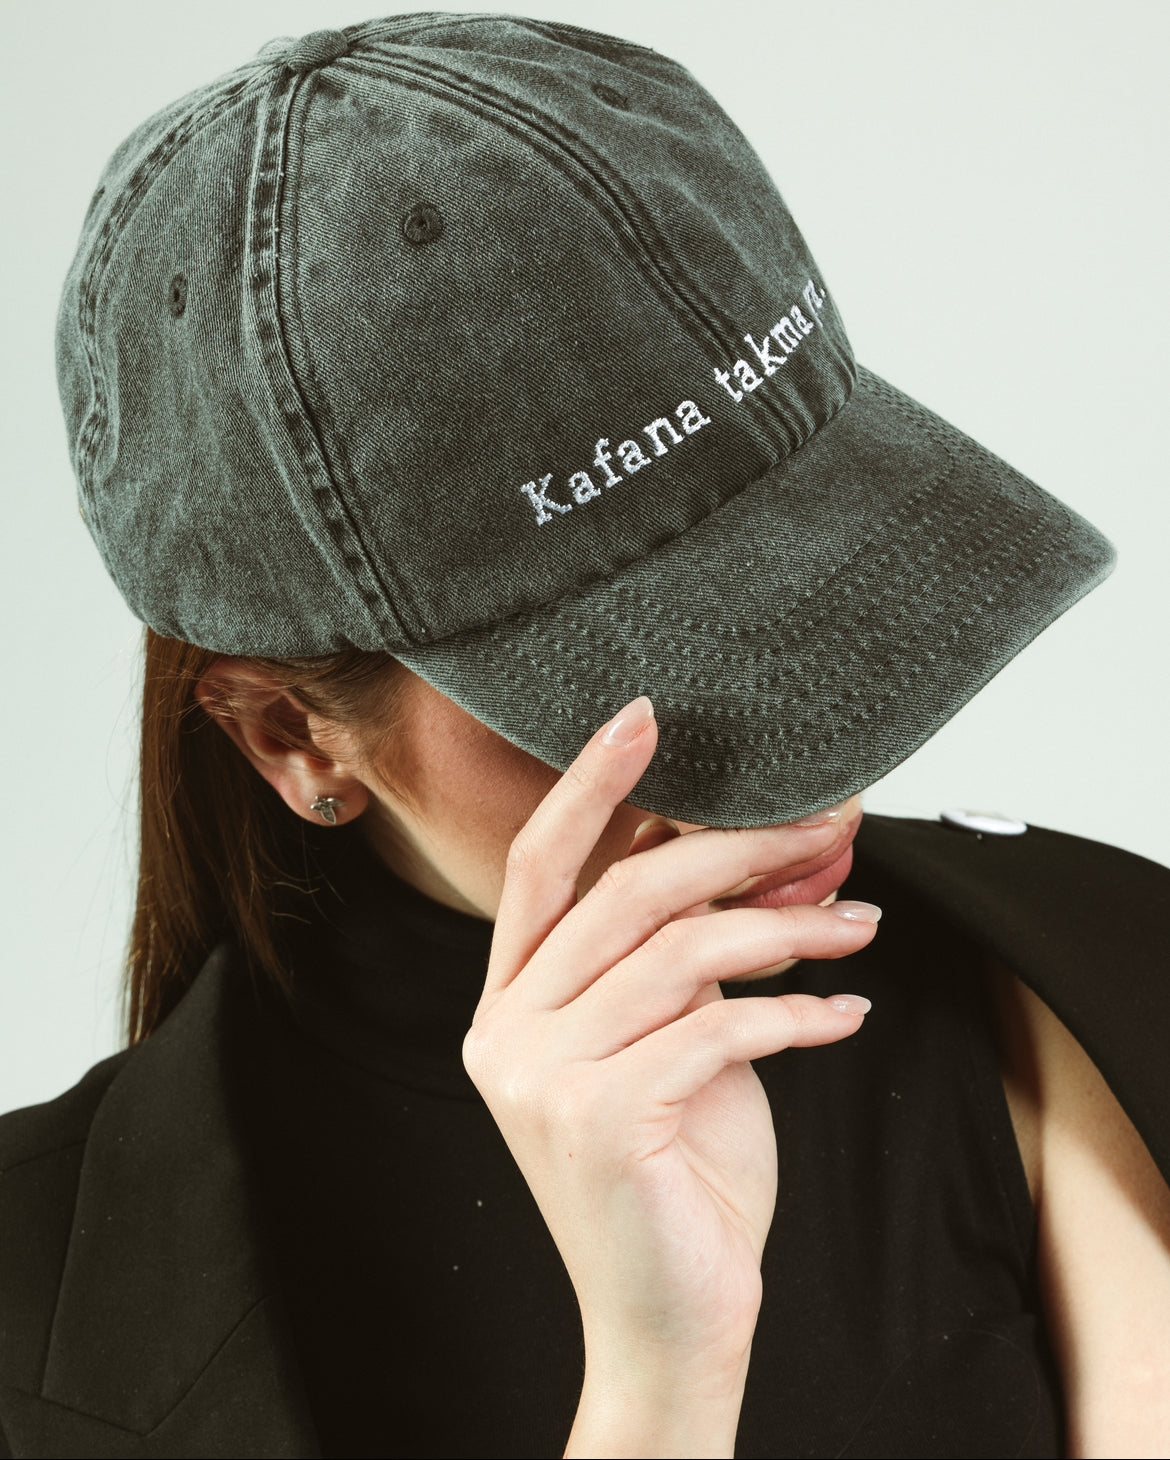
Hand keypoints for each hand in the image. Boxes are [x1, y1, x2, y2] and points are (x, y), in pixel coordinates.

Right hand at [462, 696, 878, 1455]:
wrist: (671, 1316)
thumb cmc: (676, 1172)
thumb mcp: (677, 1040)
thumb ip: (689, 950)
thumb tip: (762, 848)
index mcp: (510, 1000)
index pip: (539, 864)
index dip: (590, 783)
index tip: (647, 716)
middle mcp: (507, 1029)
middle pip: (624, 893)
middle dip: (737, 846)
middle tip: (828, 826)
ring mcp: (541, 1076)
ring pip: (680, 955)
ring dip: (788, 929)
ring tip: (861, 927)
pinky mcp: (597, 1121)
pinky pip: (717, 1031)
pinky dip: (799, 1014)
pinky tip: (849, 1013)